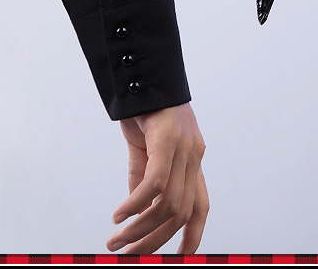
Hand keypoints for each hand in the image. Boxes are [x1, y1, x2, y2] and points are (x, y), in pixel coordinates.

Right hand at [107, 103, 207, 254]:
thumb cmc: (143, 104)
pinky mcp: (167, 137)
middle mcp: (193, 155)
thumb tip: (138, 208)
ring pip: (167, 204)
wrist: (140, 68)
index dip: (193, 235)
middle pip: (182, 212)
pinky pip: (153, 183)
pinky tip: (119, 213)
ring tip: (116, 239)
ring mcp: (183, 146)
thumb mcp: (146, 145)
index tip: (179, 257)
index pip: (201, 205)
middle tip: (127, 252)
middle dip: (154, 240)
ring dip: (140, 228)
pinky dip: (135, 204)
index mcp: (192, 157)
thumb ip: (144, 175)